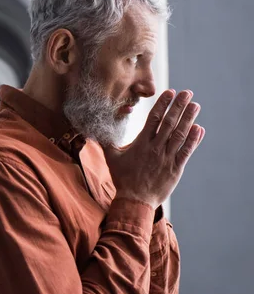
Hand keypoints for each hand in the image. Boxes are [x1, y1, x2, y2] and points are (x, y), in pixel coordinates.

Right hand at [103, 89, 205, 208]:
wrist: (134, 201)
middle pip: (169, 123)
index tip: (170, 92)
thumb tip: (95, 129)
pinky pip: (186, 152)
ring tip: (195, 105)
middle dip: (178, 106)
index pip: (153, 119)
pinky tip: (199, 129)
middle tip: (187, 93)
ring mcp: (166, 158)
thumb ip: (107, 141)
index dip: (162, 104)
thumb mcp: (111, 158)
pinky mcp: (175, 169)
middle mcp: (155, 148)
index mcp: (141, 143)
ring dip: (188, 119)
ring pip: (180, 135)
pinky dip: (193, 140)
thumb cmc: (122, 178)